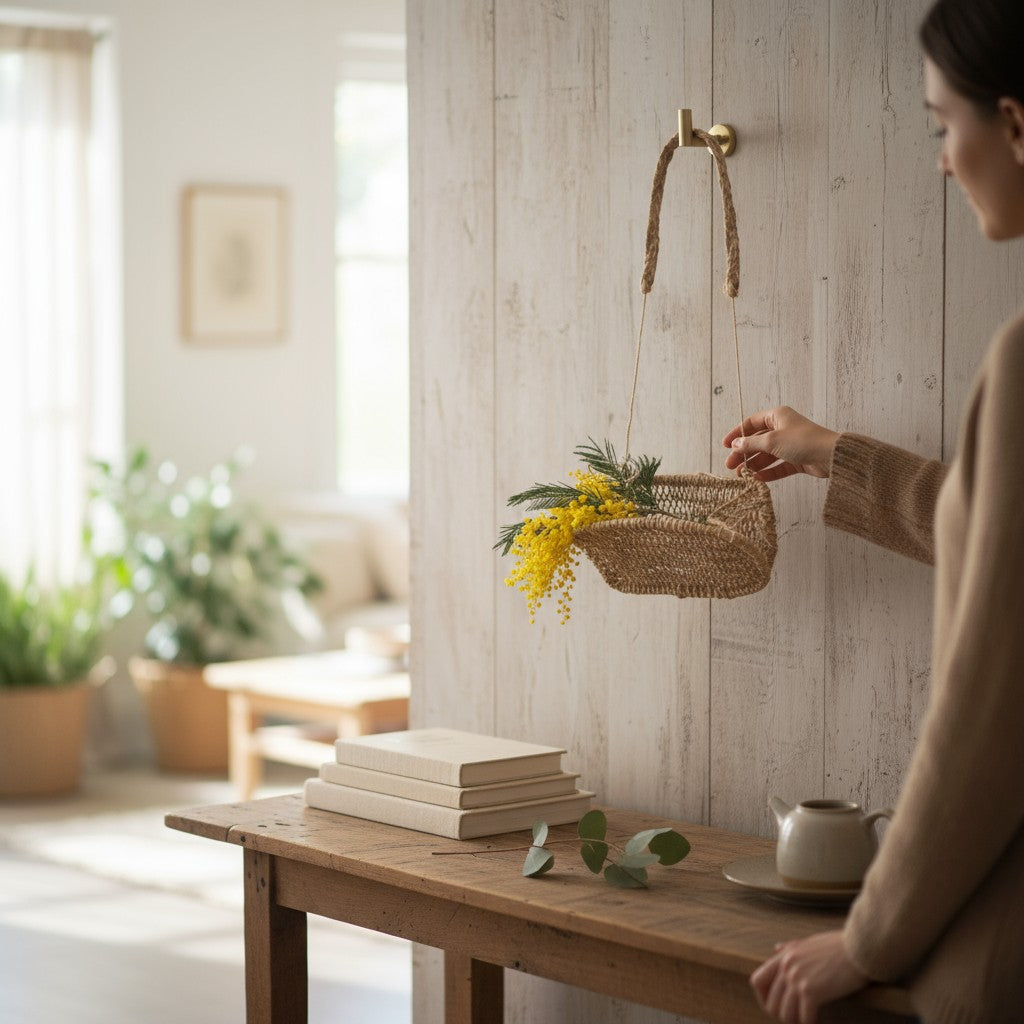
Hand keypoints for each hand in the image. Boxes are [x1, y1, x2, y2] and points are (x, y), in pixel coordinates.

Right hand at [722, 407, 838, 480]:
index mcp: (777, 417)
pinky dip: (768, 472)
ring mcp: (790, 445)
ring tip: (743, 476)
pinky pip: (778, 466)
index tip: (725, 445)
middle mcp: (783, 429)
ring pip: (767, 455)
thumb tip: (735, 444)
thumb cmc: (803, 441)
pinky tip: (758, 479)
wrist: (831, 455)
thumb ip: (751, 444)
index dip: (737, 434)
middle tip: (731, 465)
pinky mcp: (797, 459)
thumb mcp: (772, 440)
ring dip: (754, 465)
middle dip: (743, 453)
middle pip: (757, 441)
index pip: (751, 423)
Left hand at [750, 931, 868, 1023]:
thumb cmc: (838, 945)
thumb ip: (790, 947)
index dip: (763, 998)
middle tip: (794, 1019)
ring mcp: (797, 979)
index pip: (757, 981)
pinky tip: (818, 1022)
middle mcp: (786, 967)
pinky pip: (804, 1018)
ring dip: (795, 1022)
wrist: (859, 947)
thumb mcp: (808, 942)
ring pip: (785, 1013)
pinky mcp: (811, 991)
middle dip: (781, 1015)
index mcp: (784, 955)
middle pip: (771, 1002)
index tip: (774, 1006)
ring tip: (805, 1021)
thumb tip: (776, 948)